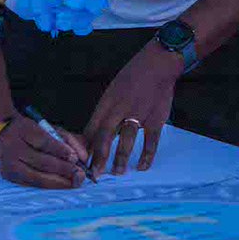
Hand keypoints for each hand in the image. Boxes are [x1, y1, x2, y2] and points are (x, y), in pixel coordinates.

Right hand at [0, 114, 89, 188]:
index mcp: (23, 130)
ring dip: (60, 182)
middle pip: (42, 162)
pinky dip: (49, 186)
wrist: (2, 135)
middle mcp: (13, 147)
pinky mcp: (9, 176)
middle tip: (80, 175)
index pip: (44, 142)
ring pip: (38, 177)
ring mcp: (9, 164)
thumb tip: (81, 157)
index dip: (61, 151)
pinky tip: (62, 186)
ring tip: (74, 183)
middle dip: (64, 170)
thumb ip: (66, 139)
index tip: (75, 158)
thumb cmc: (31, 132)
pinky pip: (33, 184)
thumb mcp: (46, 128)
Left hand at [84, 44, 179, 176]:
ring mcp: (139, 114)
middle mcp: (120, 109)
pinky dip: (147, 155)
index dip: (86, 145)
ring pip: (126, 140)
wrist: (157, 65)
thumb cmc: (132, 77)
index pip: (92, 127)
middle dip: (98, 156)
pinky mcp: (156, 119)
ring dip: (120, 158)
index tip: (81, 159)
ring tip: (117, 172)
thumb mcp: (112, 90)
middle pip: (105, 135)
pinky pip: (150, 141)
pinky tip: (142, 166)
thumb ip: (105, 111)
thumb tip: (95, 132)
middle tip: (94, 174)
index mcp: (107, 102)